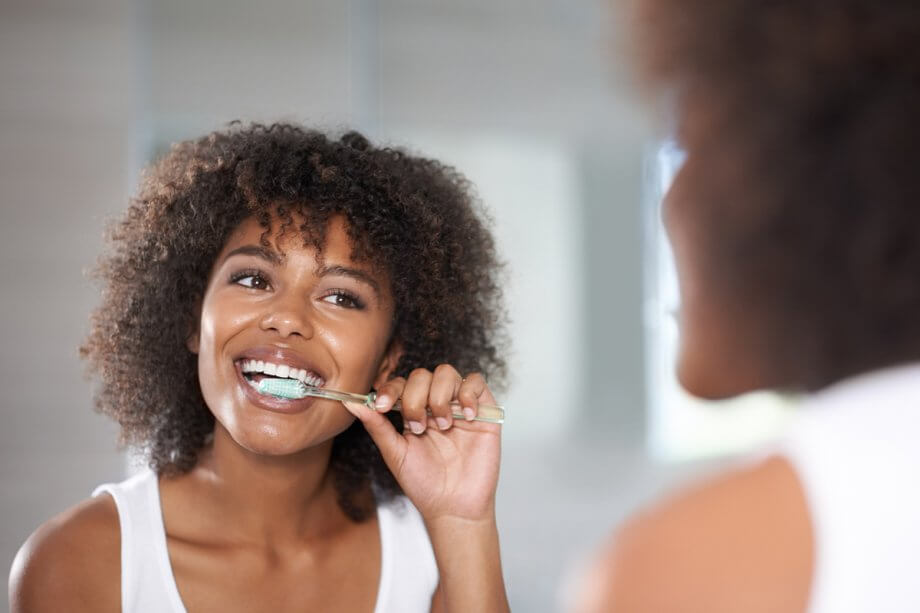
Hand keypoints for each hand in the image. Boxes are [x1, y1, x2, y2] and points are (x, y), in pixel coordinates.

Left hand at [342, 365, 501, 522]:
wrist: (453, 507)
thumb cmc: (424, 483)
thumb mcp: (395, 453)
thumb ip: (377, 426)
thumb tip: (351, 403)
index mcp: (413, 411)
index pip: (401, 384)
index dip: (391, 389)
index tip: (383, 407)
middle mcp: (435, 404)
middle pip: (422, 374)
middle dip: (415, 398)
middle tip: (418, 427)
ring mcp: (459, 406)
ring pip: (447, 373)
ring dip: (439, 396)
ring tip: (442, 425)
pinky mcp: (484, 410)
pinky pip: (476, 382)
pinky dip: (468, 394)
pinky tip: (465, 417)